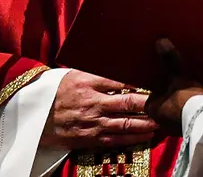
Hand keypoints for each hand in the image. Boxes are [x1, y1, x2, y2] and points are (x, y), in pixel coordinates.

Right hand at [41, 70, 157, 149]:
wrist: (34, 117)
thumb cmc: (57, 90)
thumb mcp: (75, 73)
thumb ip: (97, 71)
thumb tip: (121, 61)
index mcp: (88, 82)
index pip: (120, 80)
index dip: (141, 82)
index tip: (157, 80)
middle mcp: (92, 103)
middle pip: (128, 102)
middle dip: (150, 103)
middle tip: (167, 101)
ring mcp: (92, 122)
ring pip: (125, 123)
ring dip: (146, 123)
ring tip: (162, 120)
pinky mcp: (89, 138)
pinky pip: (115, 140)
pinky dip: (133, 138)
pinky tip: (146, 135)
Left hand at [145, 38, 202, 132]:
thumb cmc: (186, 100)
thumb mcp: (178, 76)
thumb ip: (169, 60)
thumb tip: (160, 41)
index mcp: (152, 108)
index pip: (153, 94)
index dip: (161, 85)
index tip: (170, 78)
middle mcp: (159, 120)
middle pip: (164, 101)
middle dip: (172, 94)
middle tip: (182, 83)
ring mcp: (173, 127)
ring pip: (175, 109)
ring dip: (182, 102)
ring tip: (192, 91)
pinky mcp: (187, 129)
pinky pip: (186, 115)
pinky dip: (190, 109)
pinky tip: (199, 102)